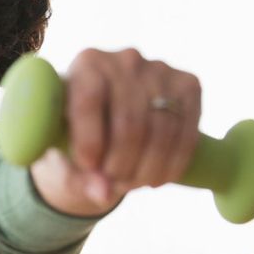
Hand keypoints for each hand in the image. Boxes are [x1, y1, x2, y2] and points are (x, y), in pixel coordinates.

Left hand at [29, 48, 201, 216]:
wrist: (109, 114)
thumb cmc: (74, 131)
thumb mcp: (64, 150)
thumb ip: (76, 173)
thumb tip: (103, 194)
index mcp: (85, 64)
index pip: (89, 100)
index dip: (89, 141)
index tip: (89, 168)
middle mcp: (124, 59)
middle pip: (130, 121)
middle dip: (121, 163)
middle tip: (112, 184)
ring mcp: (161, 70)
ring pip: (162, 130)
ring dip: (147, 168)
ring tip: (131, 184)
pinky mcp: (189, 85)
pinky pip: (187, 131)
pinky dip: (174, 163)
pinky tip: (157, 179)